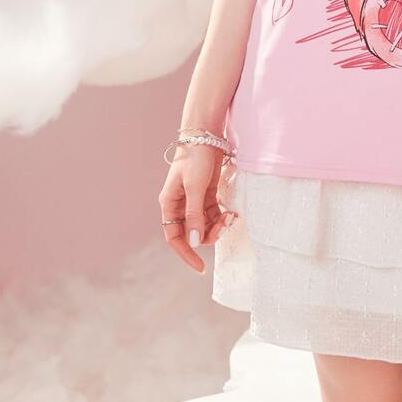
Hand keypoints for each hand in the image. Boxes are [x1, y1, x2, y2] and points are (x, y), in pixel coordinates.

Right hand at [158, 143, 236, 273]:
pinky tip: (232, 213)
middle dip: (208, 235)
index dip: (186, 253)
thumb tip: (194, 242)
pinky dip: (222, 217)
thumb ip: (194, 214)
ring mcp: (194, 200)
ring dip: (218, 226)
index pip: (174, 237)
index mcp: (169, 204)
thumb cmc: (195, 158)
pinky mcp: (206, 194)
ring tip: (232, 217)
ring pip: (204, 225)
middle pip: (192, 233)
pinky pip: (213, 214)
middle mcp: (180, 205)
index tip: (200, 267)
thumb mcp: (194, 187)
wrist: (206, 135)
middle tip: (225, 226)